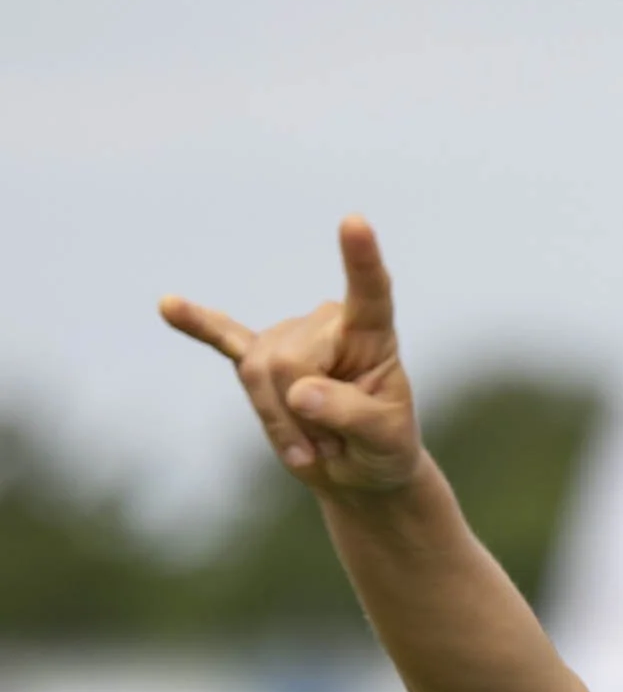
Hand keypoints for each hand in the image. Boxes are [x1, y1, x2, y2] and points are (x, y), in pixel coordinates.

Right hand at [160, 216, 419, 497]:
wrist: (359, 470)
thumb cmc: (383, 448)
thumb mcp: (385, 440)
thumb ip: (349, 413)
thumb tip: (299, 392)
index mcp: (372, 335)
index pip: (369, 292)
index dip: (361, 259)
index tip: (355, 222)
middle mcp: (325, 323)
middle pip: (288, 361)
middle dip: (301, 416)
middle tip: (333, 443)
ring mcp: (288, 336)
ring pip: (257, 373)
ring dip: (279, 423)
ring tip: (313, 443)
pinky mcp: (258, 358)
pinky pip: (222, 337)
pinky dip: (197, 324)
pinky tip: (168, 306)